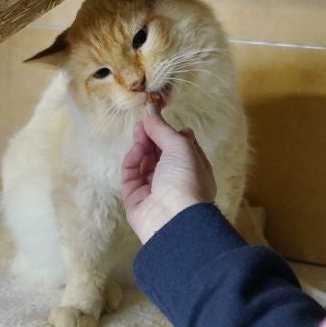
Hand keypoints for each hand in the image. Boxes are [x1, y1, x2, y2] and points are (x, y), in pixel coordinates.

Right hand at [120, 98, 216, 243]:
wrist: (174, 218)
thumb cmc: (186, 179)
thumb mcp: (180, 146)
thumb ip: (162, 127)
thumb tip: (150, 108)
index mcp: (194, 169)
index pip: (181, 147)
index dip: (171, 132)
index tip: (159, 118)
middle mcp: (176, 180)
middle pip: (160, 153)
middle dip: (152, 136)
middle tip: (142, 123)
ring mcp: (155, 190)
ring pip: (144, 163)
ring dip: (141, 146)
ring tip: (139, 133)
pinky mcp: (136, 199)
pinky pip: (131, 176)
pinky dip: (132, 161)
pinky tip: (136, 151)